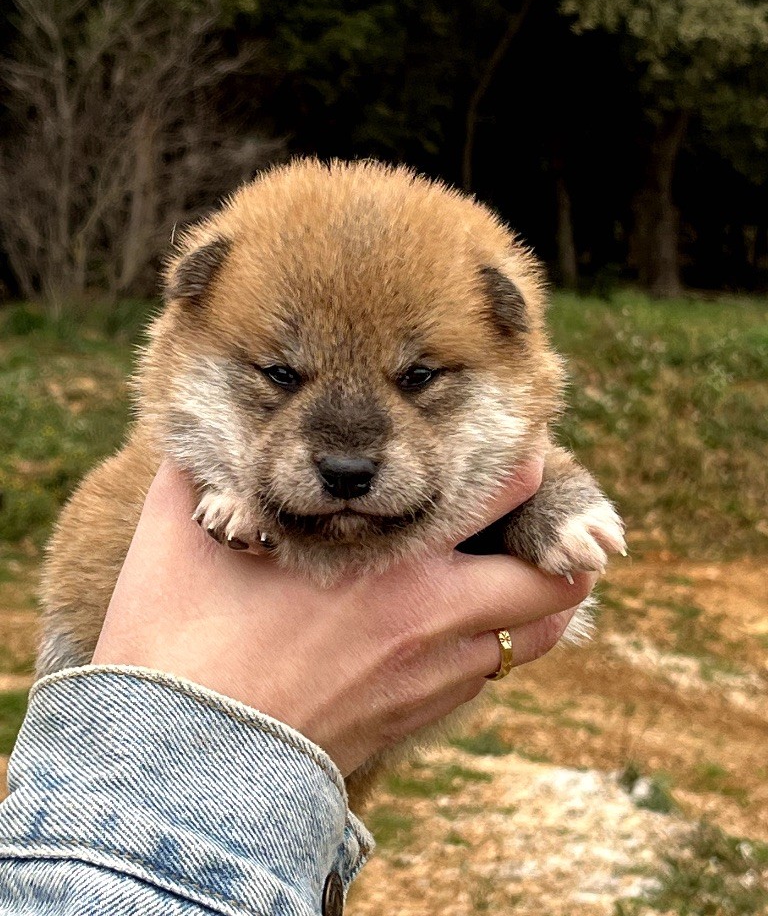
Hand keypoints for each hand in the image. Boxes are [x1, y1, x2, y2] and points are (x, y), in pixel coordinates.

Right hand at [92, 459, 592, 775]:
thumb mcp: (181, 534)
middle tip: (537, 519)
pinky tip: (457, 627)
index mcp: (392, 562)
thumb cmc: (178, 646)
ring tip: (520, 570)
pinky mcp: (413, 720)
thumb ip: (207, 469)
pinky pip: (482, 675)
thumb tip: (204, 435)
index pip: (504, 496)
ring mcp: (430, 679)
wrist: (179, 774)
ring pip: (528, 637)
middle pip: (550, 582)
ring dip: (536, 601)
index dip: (528, 466)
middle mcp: (432, 621)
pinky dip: (489, 642)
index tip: (520, 449)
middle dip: (559, 545)